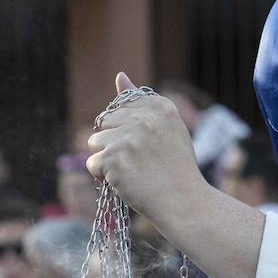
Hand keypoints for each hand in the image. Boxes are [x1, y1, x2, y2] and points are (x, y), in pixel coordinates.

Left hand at [86, 72, 209, 229]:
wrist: (185, 203)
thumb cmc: (176, 170)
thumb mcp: (167, 129)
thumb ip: (142, 103)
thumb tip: (119, 75)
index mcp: (161, 107)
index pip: (122, 107)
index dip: (126, 131)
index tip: (143, 147)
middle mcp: (144, 118)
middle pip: (104, 123)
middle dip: (113, 143)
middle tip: (137, 162)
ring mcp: (128, 138)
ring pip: (94, 142)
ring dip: (105, 160)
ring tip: (131, 172)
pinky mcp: (114, 159)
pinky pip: (92, 164)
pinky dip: (102, 177)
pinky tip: (124, 182)